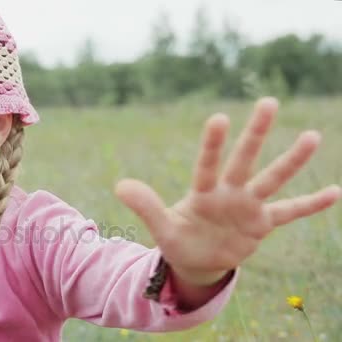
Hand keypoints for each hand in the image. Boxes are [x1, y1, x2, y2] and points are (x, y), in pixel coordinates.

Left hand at [115, 97, 340, 285]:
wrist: (197, 260)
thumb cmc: (178, 239)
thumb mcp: (161, 227)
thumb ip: (146, 206)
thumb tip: (119, 185)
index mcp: (202, 193)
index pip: (207, 164)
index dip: (212, 144)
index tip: (218, 118)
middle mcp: (228, 193)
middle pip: (244, 160)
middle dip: (255, 134)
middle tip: (268, 101)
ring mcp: (247, 207)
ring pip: (272, 179)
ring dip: (292, 160)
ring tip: (312, 135)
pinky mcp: (262, 224)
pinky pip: (290, 212)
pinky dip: (311, 204)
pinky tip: (335, 192)